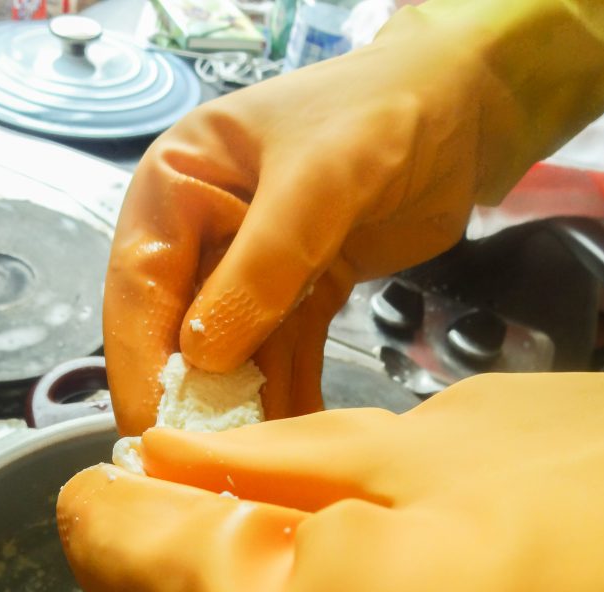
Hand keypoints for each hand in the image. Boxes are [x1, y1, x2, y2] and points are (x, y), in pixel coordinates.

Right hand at [103, 0, 603, 434]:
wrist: (463, 108)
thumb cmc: (381, 114)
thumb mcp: (318, 180)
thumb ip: (263, 265)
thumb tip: (204, 358)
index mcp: (177, 185)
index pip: (140, 285)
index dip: (142, 362)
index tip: (153, 434)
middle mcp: (199, 231)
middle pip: (177, 328)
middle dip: (191, 396)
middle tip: (201, 468)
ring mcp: (246, 267)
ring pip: (231, 353)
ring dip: (242, 409)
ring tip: (252, 472)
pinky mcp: (295, 293)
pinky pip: (281, 354)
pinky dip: (287, 397)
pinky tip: (292, 446)